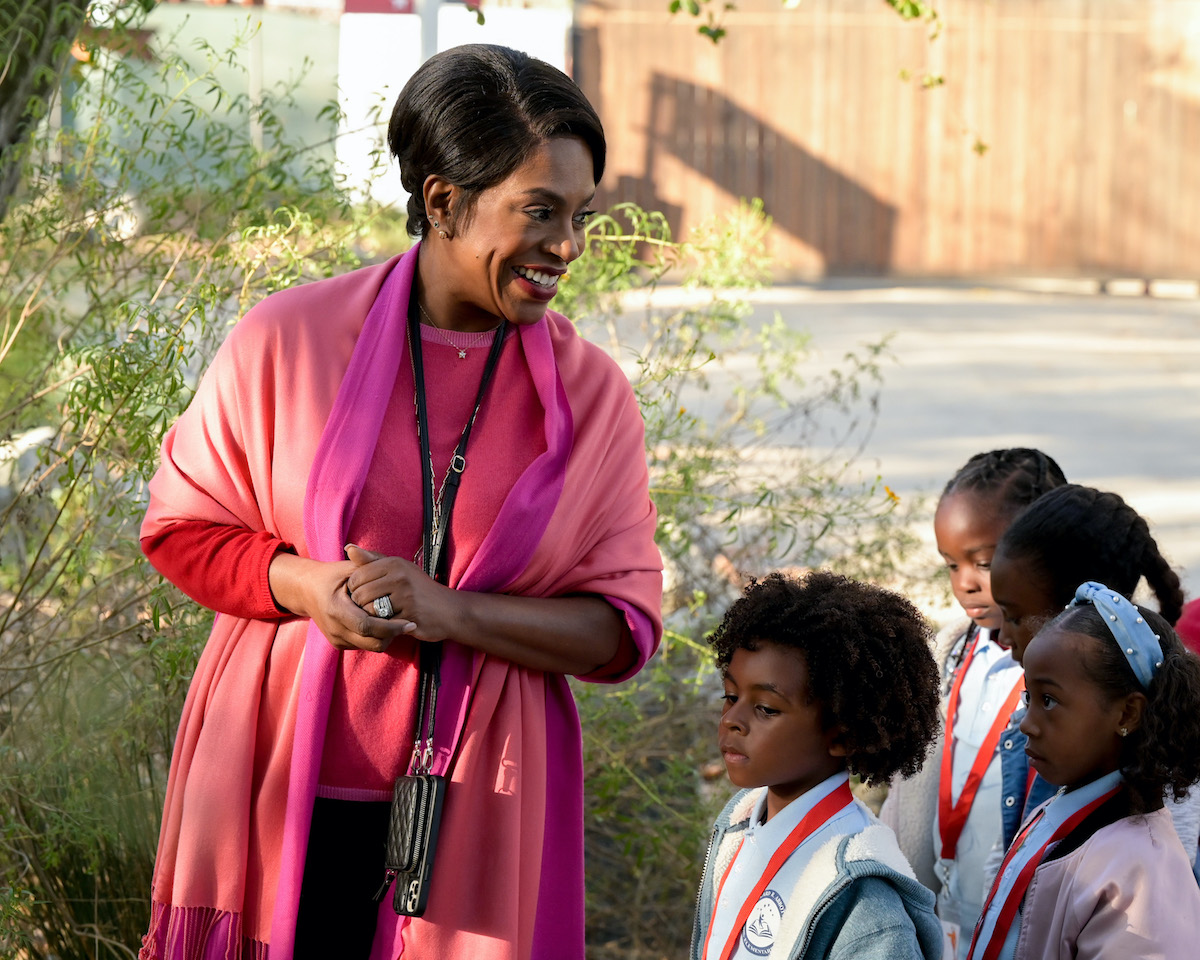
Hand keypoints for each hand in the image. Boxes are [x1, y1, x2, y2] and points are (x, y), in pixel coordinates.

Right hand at [267, 551, 413, 652]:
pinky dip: (376, 637)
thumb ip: (367, 567)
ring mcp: (336, 639)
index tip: (410, 623)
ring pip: (371, 647)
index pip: (368, 626)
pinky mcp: (339, 644)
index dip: (391, 627)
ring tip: (397, 621)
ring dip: (386, 637)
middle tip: (408, 623)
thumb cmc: (331, 576)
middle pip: (372, 642)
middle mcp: (335, 629)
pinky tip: (383, 623)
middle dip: (393, 635)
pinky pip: (364, 645)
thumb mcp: (347, 568)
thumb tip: (386, 562)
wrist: (306, 591)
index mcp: (336, 609)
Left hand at [343, 544, 461, 642]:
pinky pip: (383, 622)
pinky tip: (394, 622)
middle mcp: (400, 575)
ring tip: (383, 615)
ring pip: (369, 609)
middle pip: (360, 594)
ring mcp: (406, 595)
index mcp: (394, 563)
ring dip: (372, 617)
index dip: (355, 591)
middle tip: (373, 609)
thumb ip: (371, 560)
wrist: (451, 610)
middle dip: (362, 605)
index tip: (366, 596)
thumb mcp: (399, 570)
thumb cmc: (420, 590)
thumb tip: (348, 547)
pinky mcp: (410, 614)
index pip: (357, 577)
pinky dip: (384, 625)